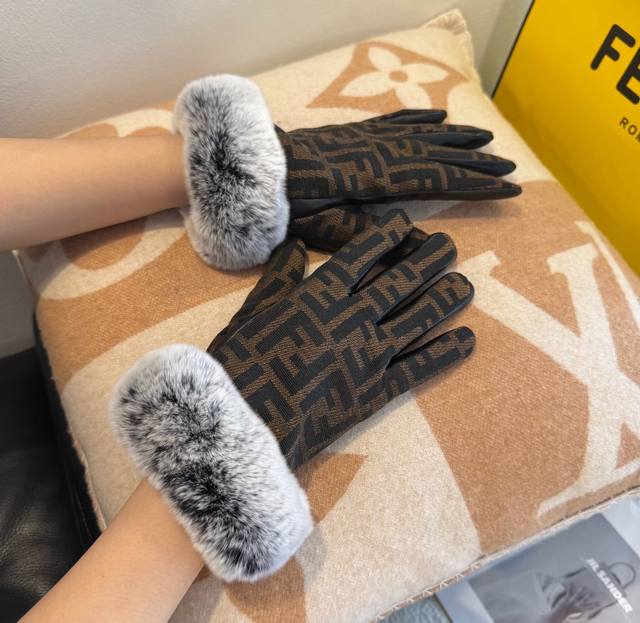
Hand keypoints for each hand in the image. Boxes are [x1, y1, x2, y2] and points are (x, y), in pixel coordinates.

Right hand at [111, 210, 474, 581]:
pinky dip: (445, 353)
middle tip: (449, 244)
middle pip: (398, 281)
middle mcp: (351, 319)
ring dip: (444, 298)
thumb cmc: (239, 367)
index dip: (386, 235)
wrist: (243, 427)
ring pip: (417, 319)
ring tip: (464, 283)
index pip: (361, 255)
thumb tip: (293, 247)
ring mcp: (367, 356)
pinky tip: (467, 340)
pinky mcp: (375, 392)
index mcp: (318, 297)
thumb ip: (278, 279)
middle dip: (427, 259)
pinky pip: (418, 368)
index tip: (406, 223)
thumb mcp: (252, 314)